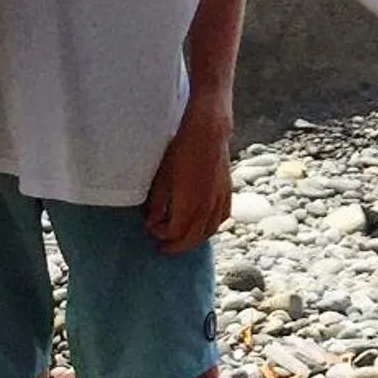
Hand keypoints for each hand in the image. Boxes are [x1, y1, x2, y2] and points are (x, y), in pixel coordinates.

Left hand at [143, 95, 232, 249]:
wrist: (208, 130)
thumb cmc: (182, 150)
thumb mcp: (162, 176)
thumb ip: (158, 202)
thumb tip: (153, 221)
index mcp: (190, 204)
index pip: (176, 233)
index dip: (161, 235)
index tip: (151, 228)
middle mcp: (208, 206)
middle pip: (194, 237)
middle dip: (177, 245)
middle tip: (164, 247)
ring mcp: (220, 199)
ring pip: (210, 230)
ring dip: (195, 239)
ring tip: (182, 239)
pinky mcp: (227, 191)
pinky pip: (222, 218)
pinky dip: (212, 226)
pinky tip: (204, 225)